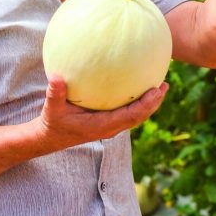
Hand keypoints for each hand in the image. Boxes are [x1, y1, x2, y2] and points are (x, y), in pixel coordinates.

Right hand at [36, 75, 167, 149]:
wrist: (50, 138)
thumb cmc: (52, 122)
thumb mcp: (52, 108)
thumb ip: (55, 93)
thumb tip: (56, 77)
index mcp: (102, 126)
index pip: (131, 116)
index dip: (146, 104)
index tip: (156, 90)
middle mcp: (110, 127)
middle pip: (139, 117)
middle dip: (154, 102)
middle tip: (164, 85)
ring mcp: (110, 126)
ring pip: (135, 115)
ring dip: (149, 103)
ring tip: (159, 86)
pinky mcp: (107, 122)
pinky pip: (127, 111)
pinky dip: (137, 101)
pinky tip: (136, 85)